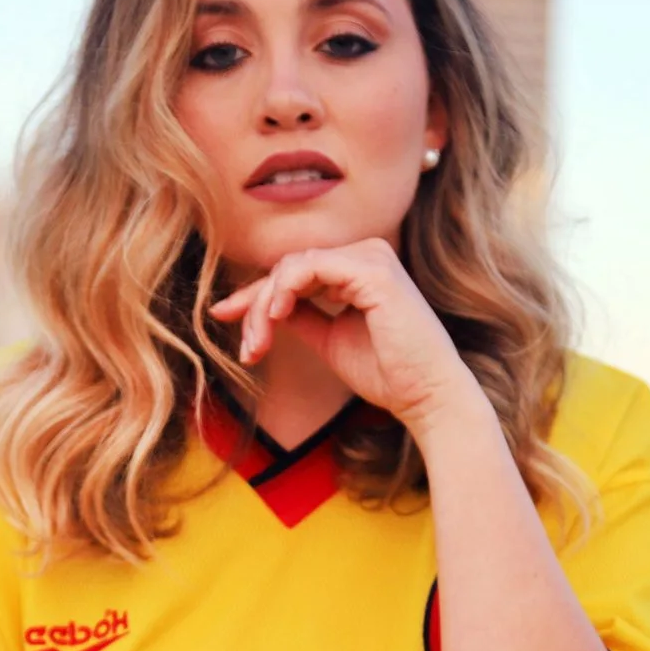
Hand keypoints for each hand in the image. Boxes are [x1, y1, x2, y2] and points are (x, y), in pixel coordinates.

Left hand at [206, 239, 478, 432]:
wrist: (426, 396)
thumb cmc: (387, 372)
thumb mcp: (329, 339)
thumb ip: (300, 317)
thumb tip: (261, 308)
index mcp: (360, 268)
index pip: (295, 272)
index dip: (256, 296)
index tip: (223, 315)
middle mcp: (367, 254)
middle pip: (288, 266)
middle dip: (256, 305)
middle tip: (247, 347)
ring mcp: (371, 257)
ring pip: (293, 266)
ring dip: (265, 305)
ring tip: (257, 343)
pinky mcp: (373, 269)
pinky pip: (309, 268)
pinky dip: (284, 291)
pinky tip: (275, 318)